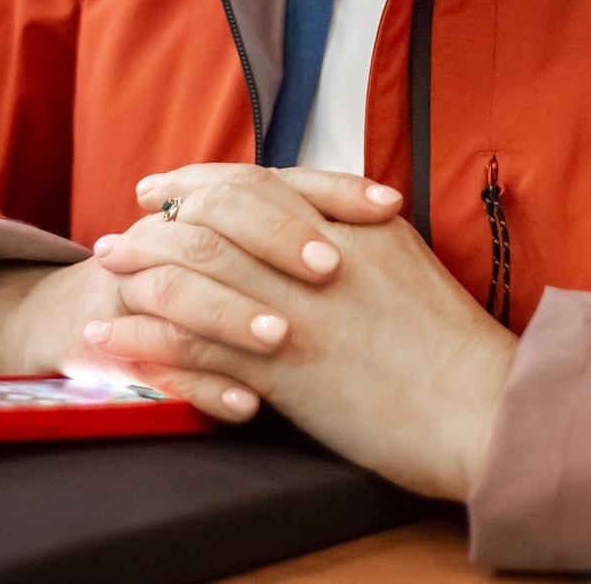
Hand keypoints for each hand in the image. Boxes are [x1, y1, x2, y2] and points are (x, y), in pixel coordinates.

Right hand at [0, 166, 389, 415]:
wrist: (87, 326)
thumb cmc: (201, 289)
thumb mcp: (245, 250)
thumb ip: (295, 226)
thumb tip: (385, 210)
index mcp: (213, 208)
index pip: (273, 179)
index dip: (331, 189)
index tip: (386, 206)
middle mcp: (175, 236)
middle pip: (221, 218)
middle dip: (277, 239)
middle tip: (331, 265)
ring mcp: (140, 288)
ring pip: (182, 288)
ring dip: (235, 314)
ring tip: (284, 339)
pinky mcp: (117, 348)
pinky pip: (156, 367)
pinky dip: (204, 388)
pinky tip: (244, 405)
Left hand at [91, 165, 517, 502]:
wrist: (481, 408)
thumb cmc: (450, 346)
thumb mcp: (404, 261)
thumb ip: (350, 230)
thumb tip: (300, 215)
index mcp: (352, 223)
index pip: (257, 184)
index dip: (201, 181)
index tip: (164, 187)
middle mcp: (320, 256)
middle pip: (218, 217)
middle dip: (159, 219)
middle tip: (122, 229)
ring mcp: (300, 312)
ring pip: (199, 273)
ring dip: (143, 269)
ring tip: (108, 273)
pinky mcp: (287, 372)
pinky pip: (199, 348)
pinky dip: (150, 341)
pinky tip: (117, 340)